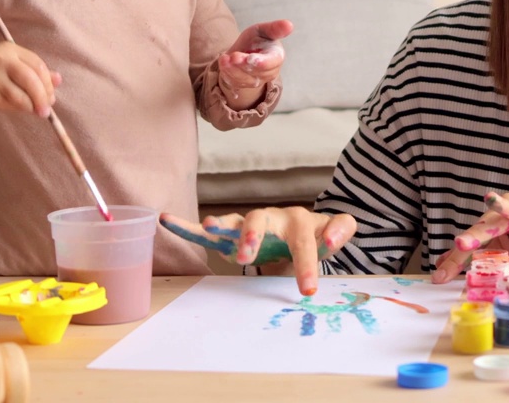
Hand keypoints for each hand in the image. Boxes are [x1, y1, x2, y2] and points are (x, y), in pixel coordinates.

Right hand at [0, 42, 60, 137]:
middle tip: (48, 108)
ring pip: (23, 94)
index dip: (48, 82)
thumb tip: (58, 80)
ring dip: (35, 105)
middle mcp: (0, 59)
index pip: (37, 65)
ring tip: (38, 111)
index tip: (51, 95)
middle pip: (32, 78)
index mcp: (9, 49)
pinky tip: (23, 109)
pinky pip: (12, 103)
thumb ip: (34, 71)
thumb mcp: (11, 66)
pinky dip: (22, 108)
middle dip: (44, 95)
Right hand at [158, 207, 355, 295]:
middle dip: (252, 236)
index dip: (306, 263)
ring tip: (209, 226)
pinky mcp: (230, 235)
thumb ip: (341, 229)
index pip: (303, 243)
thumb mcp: (332, 233)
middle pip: (260, 221)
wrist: (299, 229)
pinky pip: (206, 231)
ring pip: (234, 221)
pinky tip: (167, 220)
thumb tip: (336, 235)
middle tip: (247, 257)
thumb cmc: (314, 235)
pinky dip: (188, 227)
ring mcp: (248, 225)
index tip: (307, 289)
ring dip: (222, 225)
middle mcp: (271, 219)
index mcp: (299, 222)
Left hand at [218, 19, 292, 107]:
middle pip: (257, 71)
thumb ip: (275, 29)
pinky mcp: (244, 85)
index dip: (262, 62)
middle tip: (234, 56)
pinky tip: (223, 62)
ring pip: (245, 78)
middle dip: (244, 64)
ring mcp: (257, 81)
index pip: (273, 62)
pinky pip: (235, 82)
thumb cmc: (257, 40)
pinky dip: (227, 73)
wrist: (244, 52)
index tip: (251, 58)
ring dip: (233, 69)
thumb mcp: (263, 31)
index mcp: (276, 56)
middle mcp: (269, 72)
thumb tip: (290, 24)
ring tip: (224, 58)